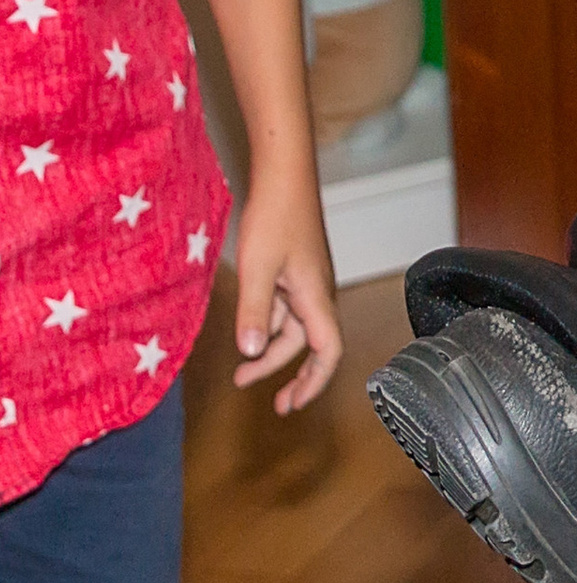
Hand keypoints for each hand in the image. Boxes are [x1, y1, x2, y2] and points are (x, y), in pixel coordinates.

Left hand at [231, 166, 342, 412]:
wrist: (284, 177)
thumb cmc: (275, 218)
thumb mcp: (258, 269)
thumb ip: (255, 312)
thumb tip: (251, 352)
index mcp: (316, 295)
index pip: (328, 350)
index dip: (316, 381)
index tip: (294, 405)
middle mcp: (317, 292)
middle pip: (312, 344)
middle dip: (294, 375)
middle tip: (277, 405)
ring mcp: (306, 280)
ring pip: (296, 327)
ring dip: (274, 352)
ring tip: (243, 373)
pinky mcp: (295, 270)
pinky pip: (286, 309)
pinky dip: (269, 327)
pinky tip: (245, 330)